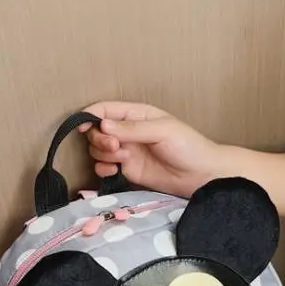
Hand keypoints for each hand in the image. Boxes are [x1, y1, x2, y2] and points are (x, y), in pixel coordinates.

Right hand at [80, 102, 221, 197]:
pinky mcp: (127, 170)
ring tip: (122, 159)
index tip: (83, 127)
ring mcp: (126, 152)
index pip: (104, 109)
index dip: (89, 116)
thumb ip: (132, 128)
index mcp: (136, 114)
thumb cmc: (188, 146)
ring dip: (103, 155)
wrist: (201, 176)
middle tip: (115, 148)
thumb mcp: (162, 131)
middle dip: (99, 139)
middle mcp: (127, 131)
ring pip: (98, 150)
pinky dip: (103, 169)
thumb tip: (103, 125)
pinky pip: (104, 167)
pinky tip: (114, 171)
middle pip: (97, 131)